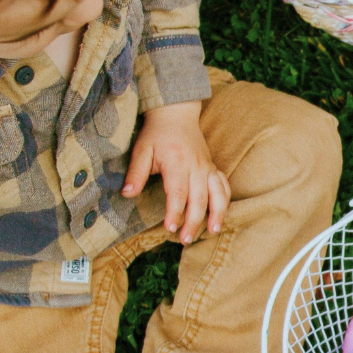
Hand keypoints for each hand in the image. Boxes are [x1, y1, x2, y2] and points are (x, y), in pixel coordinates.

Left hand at [124, 101, 226, 243]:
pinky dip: (225, 201)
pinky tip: (221, 216)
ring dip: (217, 213)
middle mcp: (196, 166)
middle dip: (194, 221)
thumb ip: (135, 172)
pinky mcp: (212, 167)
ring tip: (213, 231)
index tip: (170, 228)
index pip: (178, 192)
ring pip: (217, 193)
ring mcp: (207, 167)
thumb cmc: (157, 133)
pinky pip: (224, 186)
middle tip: (185, 239)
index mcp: (177, 162)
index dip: (175, 212)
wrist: (176, 113)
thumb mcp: (141, 149)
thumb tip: (127, 194)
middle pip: (199, 198)